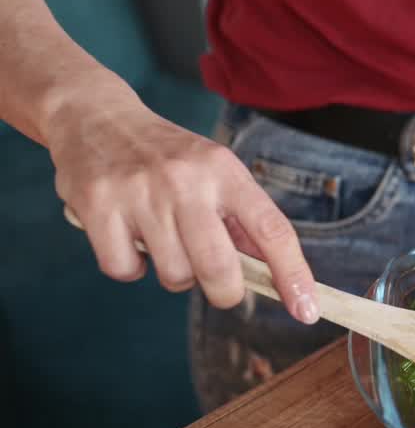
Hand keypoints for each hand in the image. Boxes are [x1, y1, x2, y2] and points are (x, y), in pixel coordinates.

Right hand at [46, 92, 318, 323]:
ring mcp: (139, 193)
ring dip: (175, 274)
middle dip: (226, 292)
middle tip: (219, 285)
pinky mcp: (97, 207)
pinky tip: (130, 239)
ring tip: (165, 241)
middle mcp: (185, 180)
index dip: (293, 275)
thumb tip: (277, 275)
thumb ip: (244, 221)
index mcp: (225, 171)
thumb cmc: (168, 156)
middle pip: (220, 268)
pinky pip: (125, 270)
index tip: (306, 310)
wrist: (94, 117)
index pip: (272, 230)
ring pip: (174, 275)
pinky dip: (130, 267)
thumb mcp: (216, 172)